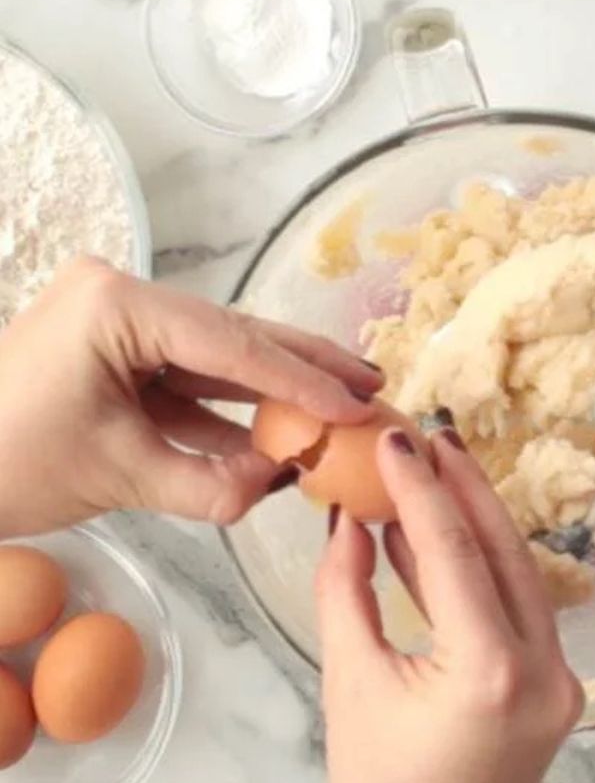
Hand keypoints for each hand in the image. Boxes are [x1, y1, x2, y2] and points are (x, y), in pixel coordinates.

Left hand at [0, 257, 380, 535]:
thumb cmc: (4, 463)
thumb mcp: (119, 476)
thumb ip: (212, 484)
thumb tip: (283, 486)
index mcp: (116, 305)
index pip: (230, 344)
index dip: (299, 380)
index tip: (354, 405)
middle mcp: (121, 295)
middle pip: (234, 335)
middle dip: (304, 365)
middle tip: (370, 384)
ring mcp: (119, 320)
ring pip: (217, 356)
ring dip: (274, 387)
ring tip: (343, 399)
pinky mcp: (116, 350)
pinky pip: (187, 379)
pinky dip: (228, 411)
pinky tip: (280, 433)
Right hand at [316, 425, 582, 782]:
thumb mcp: (349, 680)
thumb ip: (346, 589)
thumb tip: (349, 518)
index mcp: (493, 674)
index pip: (457, 553)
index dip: (423, 488)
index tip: (397, 438)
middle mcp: (545, 673)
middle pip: (505, 551)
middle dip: (464, 488)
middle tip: (427, 436)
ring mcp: (562, 683)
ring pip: (519, 576)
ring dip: (474, 526)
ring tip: (429, 474)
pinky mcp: (558, 689)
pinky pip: (520, 611)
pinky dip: (480, 575)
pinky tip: (436, 543)